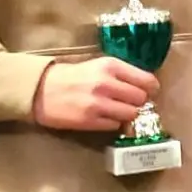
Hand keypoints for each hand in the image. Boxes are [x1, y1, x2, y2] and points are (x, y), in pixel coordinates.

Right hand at [32, 57, 158, 130]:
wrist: (40, 89)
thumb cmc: (73, 76)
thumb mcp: (99, 66)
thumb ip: (123, 74)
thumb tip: (148, 87)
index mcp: (110, 66)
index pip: (147, 80)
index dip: (151, 88)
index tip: (148, 91)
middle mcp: (106, 83)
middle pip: (141, 98)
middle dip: (138, 102)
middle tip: (128, 101)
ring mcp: (97, 103)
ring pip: (131, 114)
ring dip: (127, 114)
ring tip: (116, 110)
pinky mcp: (89, 120)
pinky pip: (115, 125)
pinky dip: (113, 122)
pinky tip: (104, 117)